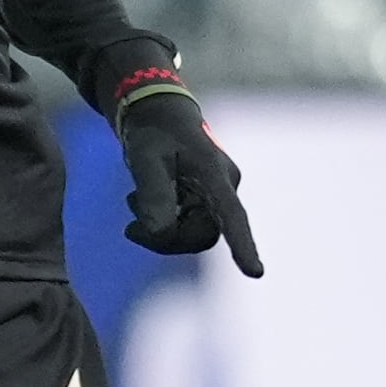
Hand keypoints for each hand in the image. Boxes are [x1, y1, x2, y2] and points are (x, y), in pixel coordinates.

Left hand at [116, 81, 261, 275]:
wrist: (157, 113)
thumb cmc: (152, 132)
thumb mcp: (144, 157)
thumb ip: (153, 193)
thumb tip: (161, 233)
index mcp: (214, 173)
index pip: (231, 214)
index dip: (242, 245)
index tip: (255, 273)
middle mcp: (224, 186)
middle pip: (202, 235)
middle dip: (166, 238)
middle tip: (131, 229)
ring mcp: (217, 195)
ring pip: (193, 234)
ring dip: (162, 230)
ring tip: (133, 203)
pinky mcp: (207, 200)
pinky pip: (188, 226)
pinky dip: (163, 222)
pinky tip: (141, 202)